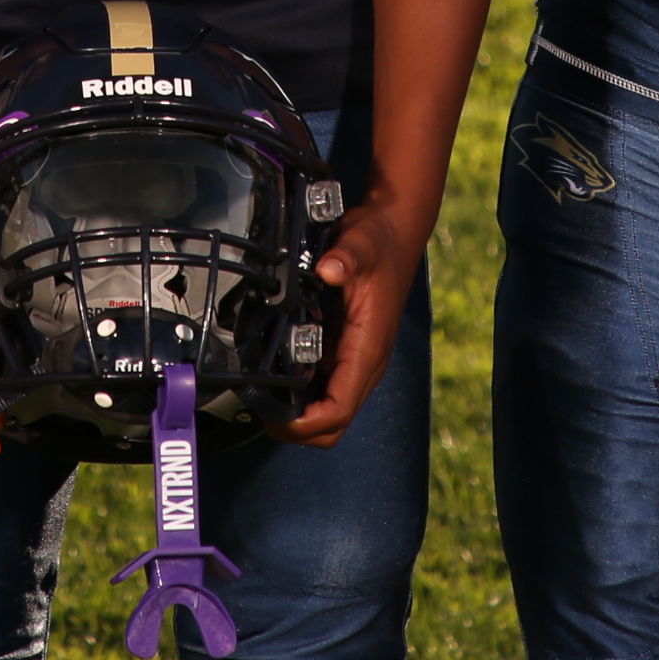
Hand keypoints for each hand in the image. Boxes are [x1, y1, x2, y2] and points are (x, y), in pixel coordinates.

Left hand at [274, 198, 421, 448]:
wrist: (396, 231)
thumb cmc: (381, 243)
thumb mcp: (362, 244)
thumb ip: (346, 257)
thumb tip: (329, 269)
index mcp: (368, 348)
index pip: (341, 409)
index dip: (309, 423)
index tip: (276, 419)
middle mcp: (365, 362)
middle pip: (335, 422)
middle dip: (299, 428)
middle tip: (262, 413)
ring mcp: (356, 358)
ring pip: (330, 408)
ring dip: (299, 413)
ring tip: (264, 398)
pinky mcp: (347, 349)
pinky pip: (325, 386)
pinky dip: (302, 392)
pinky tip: (277, 375)